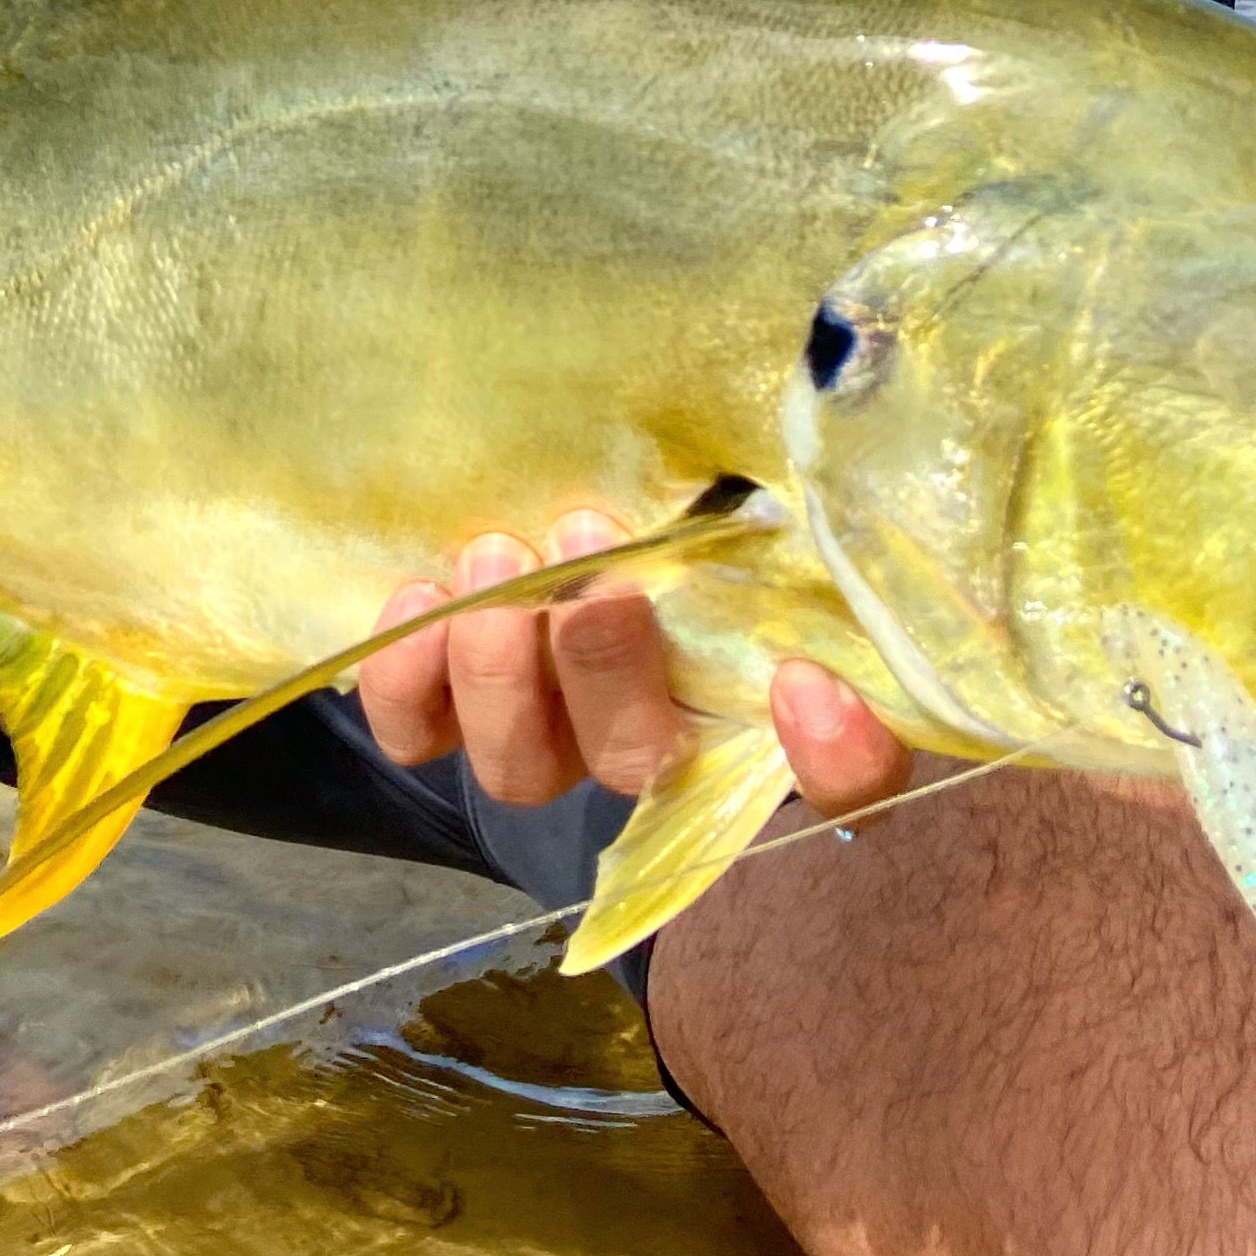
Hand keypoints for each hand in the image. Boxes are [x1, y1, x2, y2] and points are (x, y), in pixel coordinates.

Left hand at [354, 511, 912, 815]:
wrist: (541, 491)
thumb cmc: (671, 480)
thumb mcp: (741, 482)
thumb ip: (780, 498)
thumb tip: (792, 476)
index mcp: (758, 689)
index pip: (846, 779)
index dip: (834, 759)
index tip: (801, 680)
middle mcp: (655, 736)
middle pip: (639, 758)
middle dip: (605, 661)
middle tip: (588, 545)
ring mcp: (548, 738)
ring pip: (520, 768)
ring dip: (501, 665)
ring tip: (498, 553)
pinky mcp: (450, 721)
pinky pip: (417, 738)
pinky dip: (409, 677)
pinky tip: (423, 592)